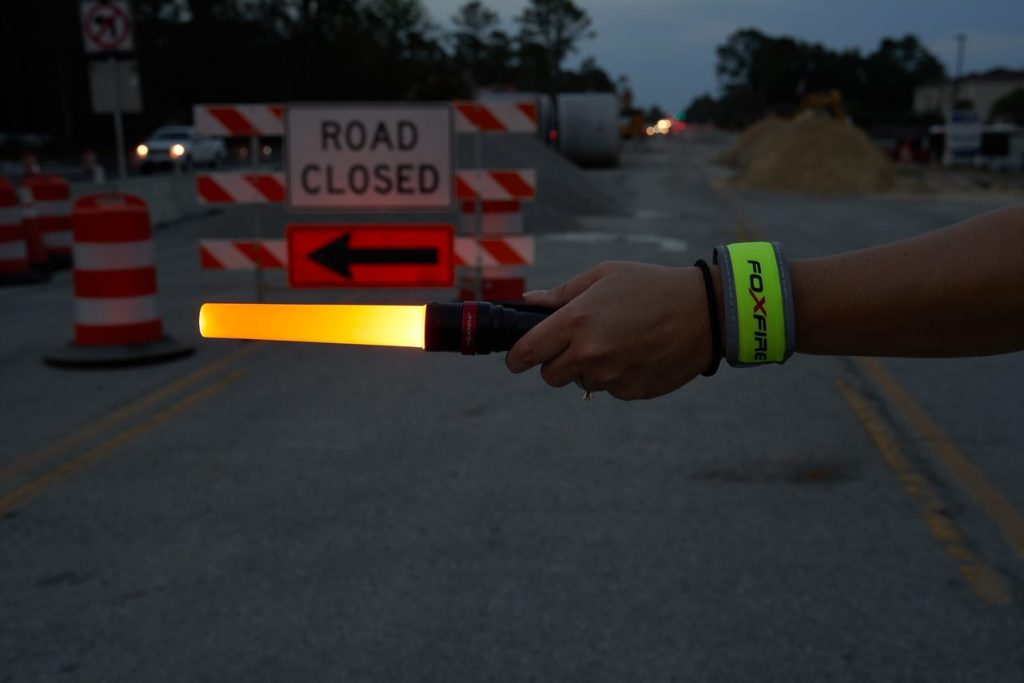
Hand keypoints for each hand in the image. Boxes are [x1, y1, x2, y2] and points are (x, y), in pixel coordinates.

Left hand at [505, 261, 716, 399]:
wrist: (705, 314)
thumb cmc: (651, 287)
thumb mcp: (604, 275)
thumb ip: (563, 294)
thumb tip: (529, 302)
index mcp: (576, 322)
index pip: (527, 352)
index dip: (516, 358)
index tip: (516, 359)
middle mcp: (590, 354)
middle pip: (550, 375)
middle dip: (556, 362)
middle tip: (577, 343)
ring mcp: (611, 377)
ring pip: (582, 382)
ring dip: (590, 368)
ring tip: (617, 342)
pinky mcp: (631, 392)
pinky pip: (611, 389)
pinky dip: (617, 376)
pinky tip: (636, 353)